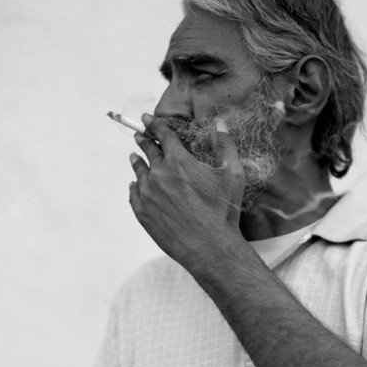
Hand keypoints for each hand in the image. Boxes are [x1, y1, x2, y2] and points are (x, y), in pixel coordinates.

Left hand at [129, 114, 244, 269]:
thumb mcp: (232, 175)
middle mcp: (159, 174)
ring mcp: (148, 194)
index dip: (154, 124)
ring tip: (134, 158)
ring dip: (137, 162)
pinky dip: (134, 187)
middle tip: (139, 136)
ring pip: (138, 172)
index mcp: (179, 161)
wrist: (209, 247)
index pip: (162, 135)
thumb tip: (220, 122)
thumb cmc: (223, 211)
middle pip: (147, 151)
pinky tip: (135, 185)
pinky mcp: (142, 213)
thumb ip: (225, 145)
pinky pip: (134, 194)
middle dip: (143, 140)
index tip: (146, 118)